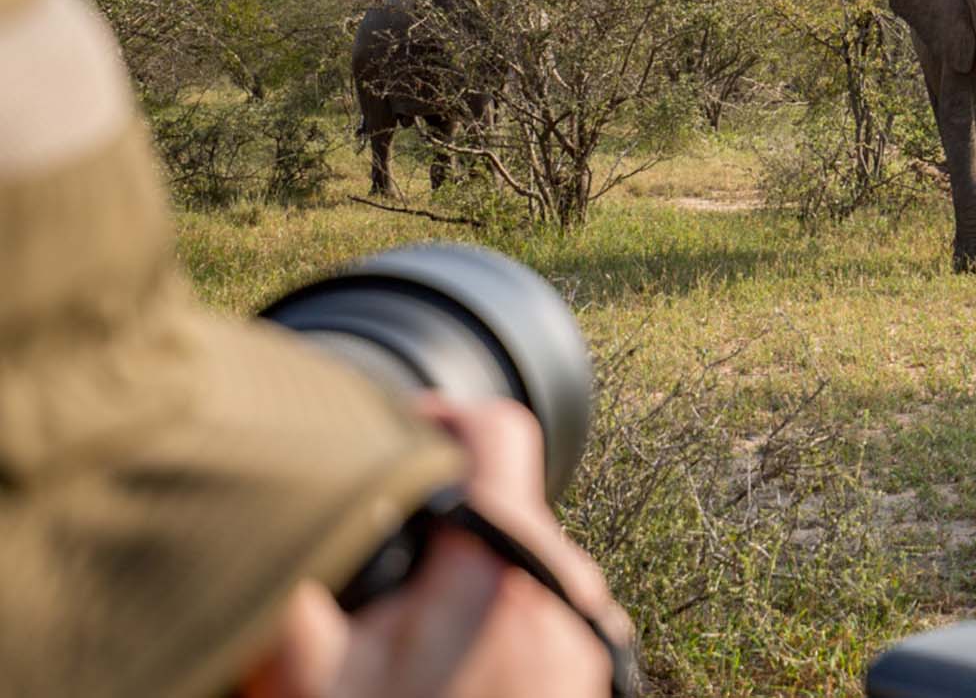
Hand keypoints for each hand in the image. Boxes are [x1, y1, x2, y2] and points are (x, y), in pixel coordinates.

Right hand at [241, 398, 626, 697]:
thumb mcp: (311, 681)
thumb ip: (292, 587)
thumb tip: (275, 520)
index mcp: (505, 563)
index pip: (497, 428)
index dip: (435, 413)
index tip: (391, 432)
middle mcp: (567, 586)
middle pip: (505, 496)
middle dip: (440, 512)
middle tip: (382, 559)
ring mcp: (588, 633)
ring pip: (524, 555)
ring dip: (467, 570)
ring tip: (410, 630)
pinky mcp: (592, 672)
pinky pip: (544, 608)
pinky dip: (497, 613)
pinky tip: (450, 666)